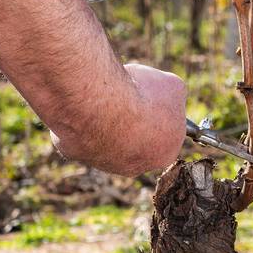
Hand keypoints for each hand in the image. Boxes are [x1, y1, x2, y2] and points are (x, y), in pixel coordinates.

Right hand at [50, 63, 186, 175]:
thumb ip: (175, 94)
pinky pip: (83, 132)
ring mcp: (103, 162)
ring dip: (109, 118)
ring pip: (108, 137)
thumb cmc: (141, 96)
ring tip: (108, 96)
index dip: (161, 113)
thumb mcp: (173, 86)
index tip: (154, 97)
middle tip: (129, 94)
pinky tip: (88, 103)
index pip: (167, 136)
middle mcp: (135, 166)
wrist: (99, 104)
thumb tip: (170, 92)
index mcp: (165, 154)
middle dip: (135, 117)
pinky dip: (85, 116)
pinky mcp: (77, 153)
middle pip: (137, 139)